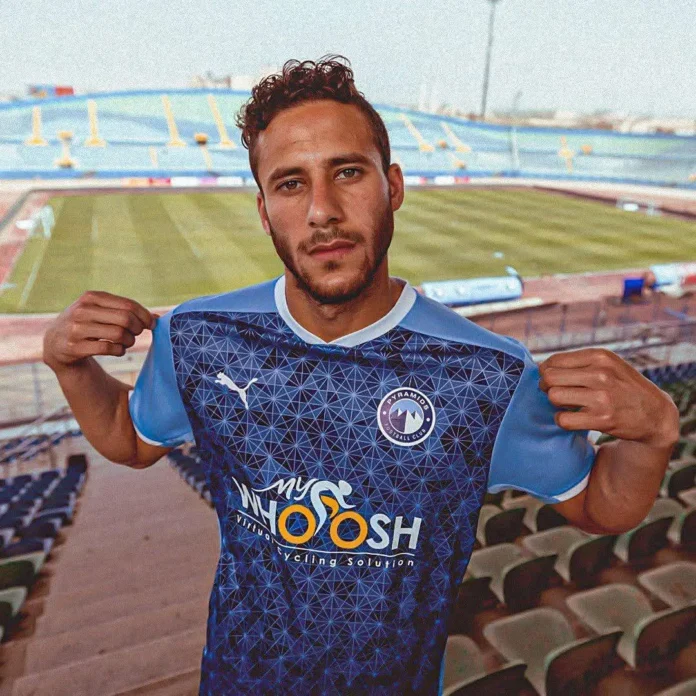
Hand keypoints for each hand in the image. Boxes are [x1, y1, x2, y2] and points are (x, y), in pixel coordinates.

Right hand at [43, 290, 158, 370]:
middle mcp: (82, 310)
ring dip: (129, 341)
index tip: (151, 324)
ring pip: (119, 334)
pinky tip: (118, 350)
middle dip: (137, 328)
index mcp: (91, 297)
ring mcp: (76, 329)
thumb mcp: (102, 311)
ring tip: (126, 342)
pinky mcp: (74, 347)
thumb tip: (157, 319)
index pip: (128, 305)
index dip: (145, 316)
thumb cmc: (87, 324)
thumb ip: (127, 311)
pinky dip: (119, 351)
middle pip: (126, 319)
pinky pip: (108, 349)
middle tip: (136, 333)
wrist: (55, 342)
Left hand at [538, 347, 678, 449]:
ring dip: (556, 404)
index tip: (554, 381)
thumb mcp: (608, 365)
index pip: (553, 361)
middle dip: (547, 387)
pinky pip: (563, 419)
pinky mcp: (602, 419)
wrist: (655, 414)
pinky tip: (573, 418)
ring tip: (568, 405)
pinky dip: (562, 420)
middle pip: (549, 378)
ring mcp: (602, 397)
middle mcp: (601, 374)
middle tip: (558, 393)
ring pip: (554, 397)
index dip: (547, 372)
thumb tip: (541, 368)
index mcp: (600, 356)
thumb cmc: (624, 386)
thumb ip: (579, 363)